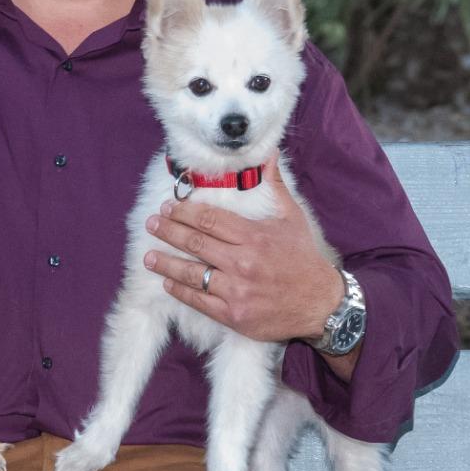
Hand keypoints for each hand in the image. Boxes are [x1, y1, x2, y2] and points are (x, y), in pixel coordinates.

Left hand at [143, 158, 344, 344]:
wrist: (321, 304)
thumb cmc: (304, 258)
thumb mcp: (292, 218)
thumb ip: (275, 186)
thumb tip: (268, 154)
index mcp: (254, 236)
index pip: (209, 220)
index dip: (184, 212)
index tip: (168, 207)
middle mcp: (243, 263)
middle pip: (195, 243)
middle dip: (169, 232)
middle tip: (151, 224)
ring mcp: (237, 291)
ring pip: (192, 274)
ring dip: (166, 264)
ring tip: (149, 256)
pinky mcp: (234, 316)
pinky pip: (199, 301)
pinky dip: (180, 291)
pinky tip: (168, 282)